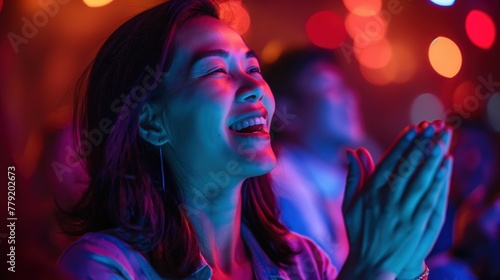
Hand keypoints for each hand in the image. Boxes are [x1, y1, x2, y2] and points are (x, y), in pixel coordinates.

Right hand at [338, 121, 452, 278]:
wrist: (370, 264)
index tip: (414, 128)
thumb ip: (352, 176)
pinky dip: (439, 180)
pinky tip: (446, 165)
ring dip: (433, 157)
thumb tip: (352, 151)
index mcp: (370, 193)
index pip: (390, 162)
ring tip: (443, 139)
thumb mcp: (348, 204)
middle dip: (422, 144)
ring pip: (421, 179)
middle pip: (408, 167)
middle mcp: (387, 200)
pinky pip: (430, 199)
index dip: (403, 144)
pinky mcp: (417, 225)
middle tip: (434, 126)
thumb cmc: (359, 232)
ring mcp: (404, 213)